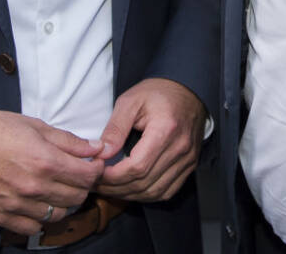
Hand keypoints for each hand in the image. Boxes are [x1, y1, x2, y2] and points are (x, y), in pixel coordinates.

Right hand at [0, 110, 104, 233]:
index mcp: (44, 160)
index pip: (88, 176)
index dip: (96, 170)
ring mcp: (17, 205)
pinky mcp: (2, 217)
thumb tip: (96, 148)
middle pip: (77, 197)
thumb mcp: (34, 126)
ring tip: (56, 188)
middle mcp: (33, 187)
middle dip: (83, 185)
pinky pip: (34, 228)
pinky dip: (40, 218)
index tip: (93, 164)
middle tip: (76, 175)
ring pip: (58, 215)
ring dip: (63, 203)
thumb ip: (68, 141)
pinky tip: (37, 203)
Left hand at [96, 79, 206, 202]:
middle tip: (96, 183)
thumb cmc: (158, 93)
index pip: (137, 167)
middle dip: (116, 188)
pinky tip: (131, 189)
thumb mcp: (130, 101)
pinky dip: (147, 195)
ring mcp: (188, 159)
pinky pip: (167, 191)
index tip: (95, 173)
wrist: (187, 90)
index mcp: (165, 130)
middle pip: (144, 183)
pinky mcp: (190, 165)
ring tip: (110, 188)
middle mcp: (180, 148)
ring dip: (130, 195)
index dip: (113, 177)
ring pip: (155, 192)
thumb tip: (102, 154)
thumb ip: (115, 128)